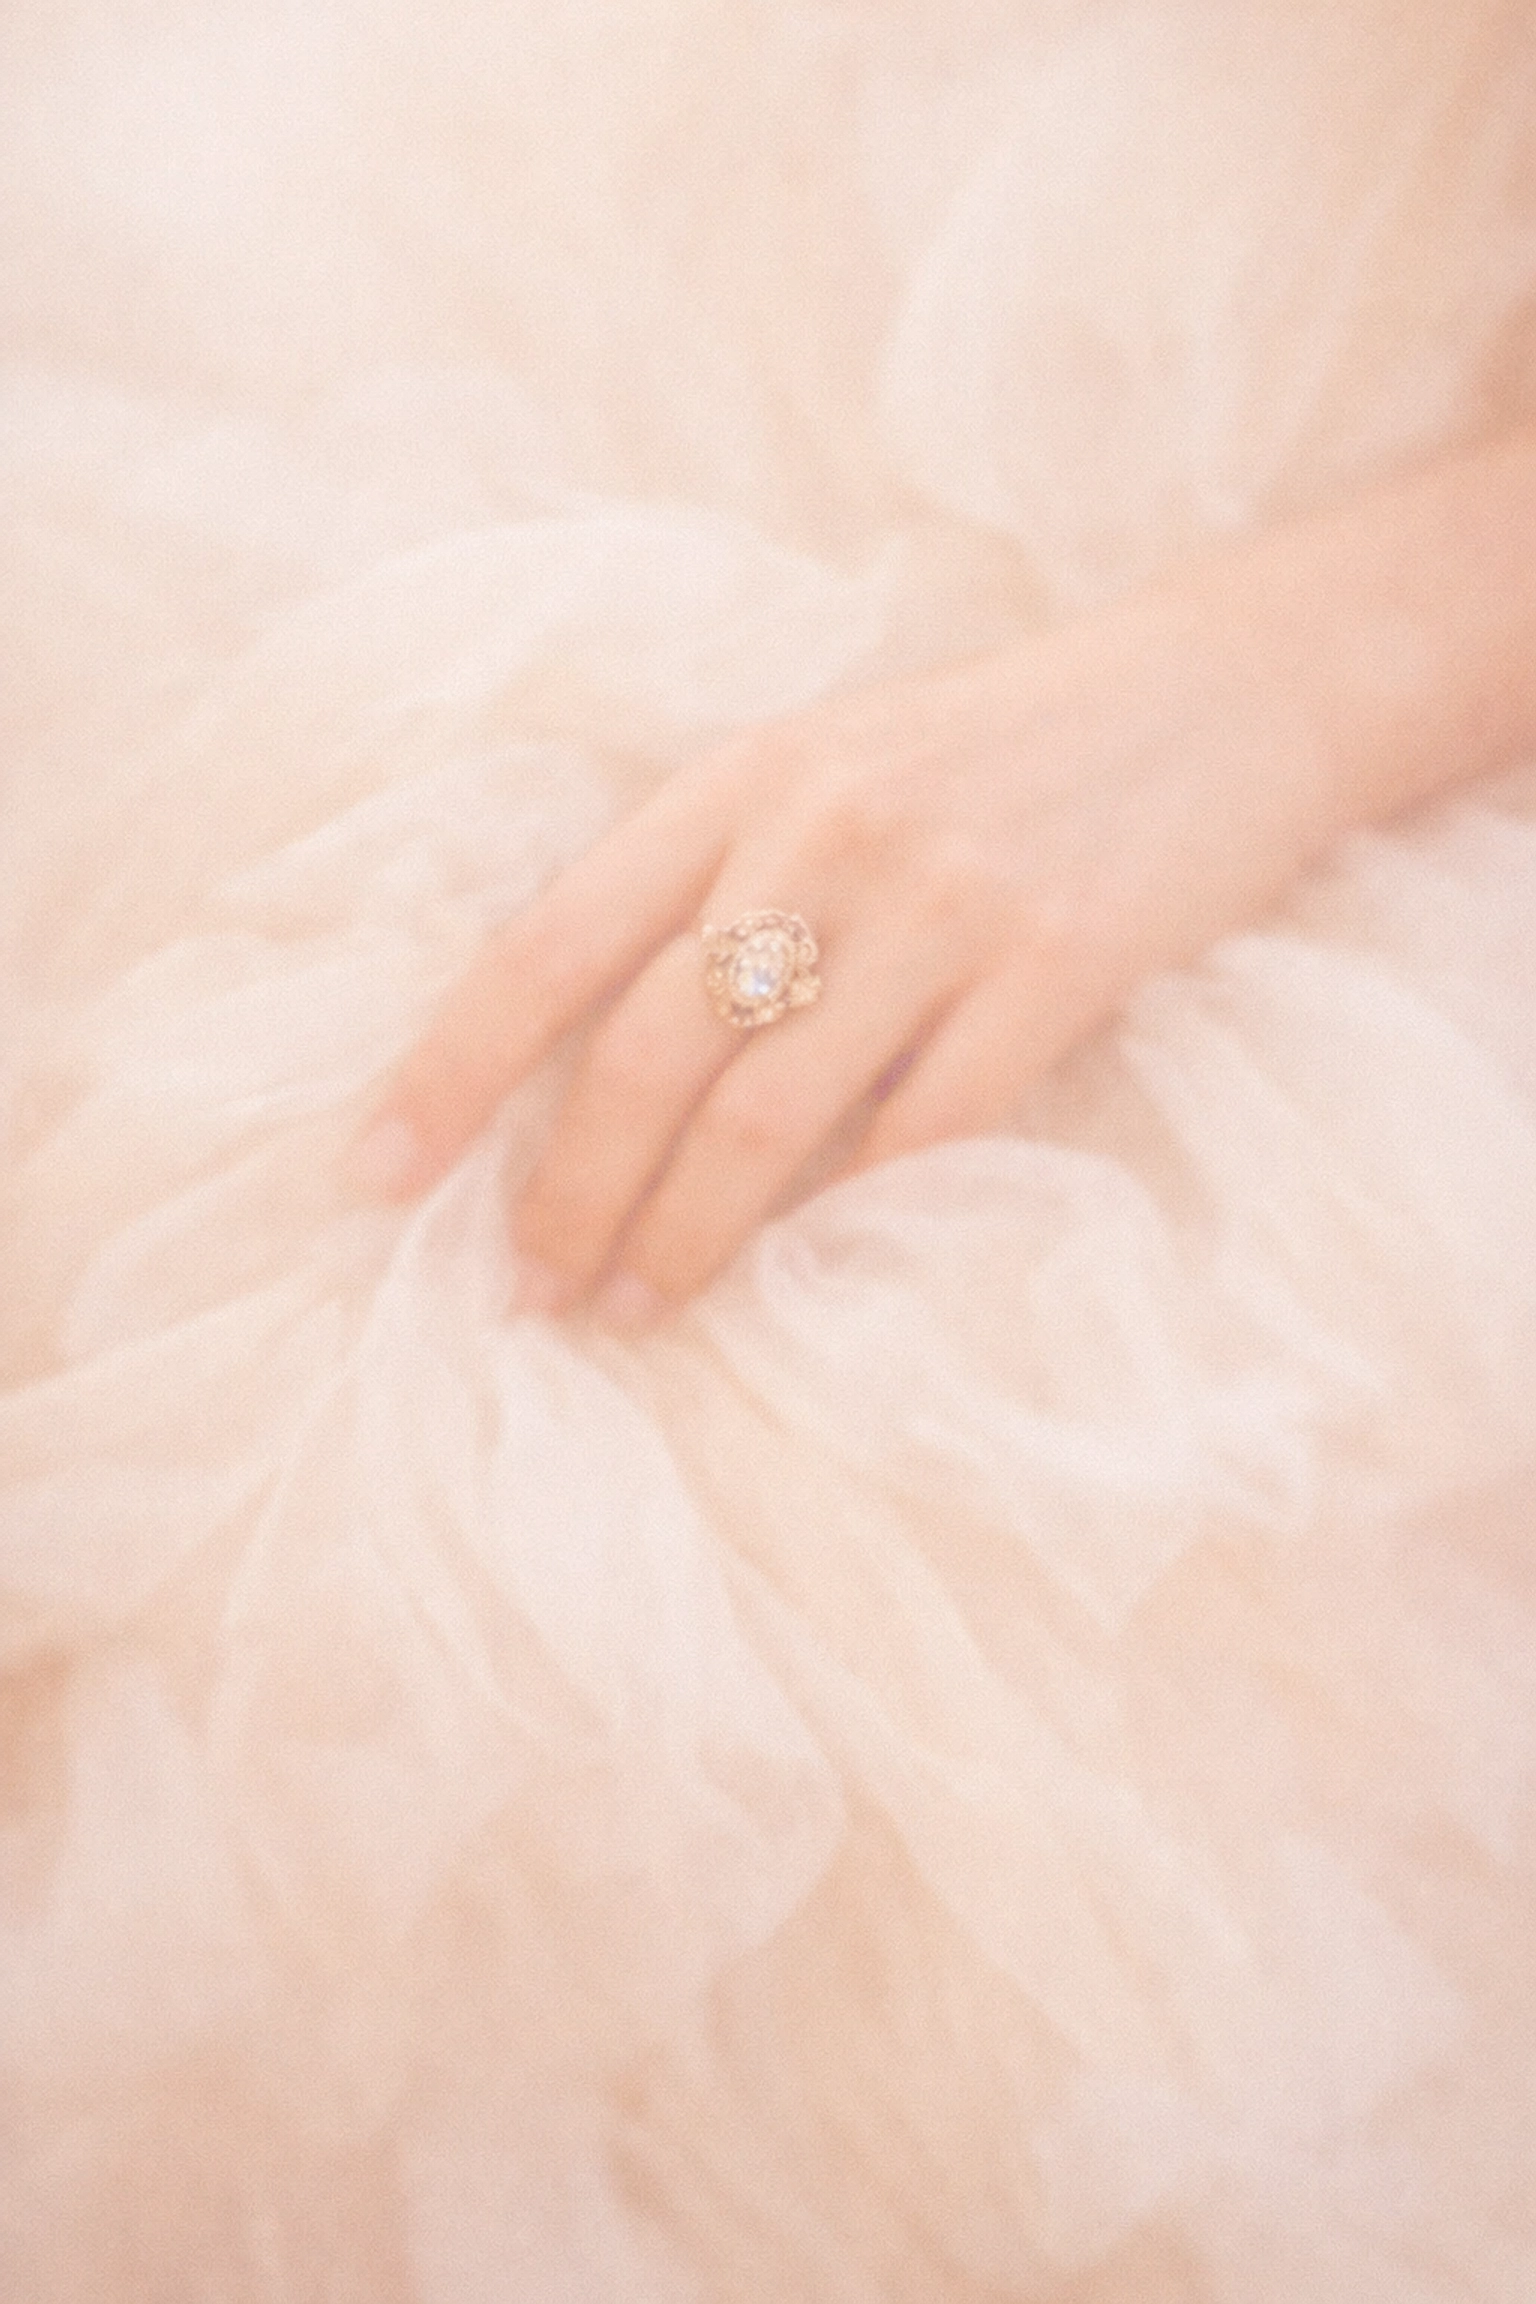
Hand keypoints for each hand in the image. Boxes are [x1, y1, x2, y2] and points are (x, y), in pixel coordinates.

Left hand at [352, 556, 1368, 1322]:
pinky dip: (847, 1219)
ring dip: (684, 1236)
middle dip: (566, 1193)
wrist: (1226, 690)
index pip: (553, 940)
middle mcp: (823, 832)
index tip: (379, 1171)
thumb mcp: (832, 762)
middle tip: (527, 1291)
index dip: (451, 1067)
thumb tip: (595, 1057)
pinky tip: (803, 1271)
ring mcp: (943, 902)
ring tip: (637, 1311)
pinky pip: (919, 1133)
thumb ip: (721, 878)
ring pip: (768, 1115)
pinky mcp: (1059, 969)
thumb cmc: (1000, 745)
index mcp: (742, 777)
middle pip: (646, 1052)